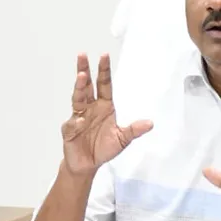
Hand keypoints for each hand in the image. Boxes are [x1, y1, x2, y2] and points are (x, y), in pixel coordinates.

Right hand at [61, 53, 152, 174]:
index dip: (104, 71)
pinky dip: (75, 122)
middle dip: (84, 70)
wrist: (88, 165)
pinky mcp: (69, 130)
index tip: (104, 55)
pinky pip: (72, 124)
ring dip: (79, 88)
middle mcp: (90, 108)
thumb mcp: (122, 139)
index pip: (104, 85)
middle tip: (83, 55)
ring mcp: (78, 117)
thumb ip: (134, 130)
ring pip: (77, 99)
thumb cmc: (103, 149)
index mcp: (104, 106)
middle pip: (87, 86)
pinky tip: (79, 121)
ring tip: (81, 76)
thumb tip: (150, 123)